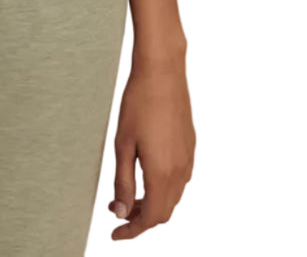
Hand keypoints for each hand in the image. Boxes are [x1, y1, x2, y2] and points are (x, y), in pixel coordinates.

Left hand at [108, 52, 194, 239]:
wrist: (162, 71)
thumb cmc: (139, 102)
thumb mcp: (123, 144)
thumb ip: (123, 181)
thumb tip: (121, 211)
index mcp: (163, 173)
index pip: (152, 218)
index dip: (134, 230)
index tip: (117, 234)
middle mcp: (181, 170)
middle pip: (165, 211)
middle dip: (142, 218)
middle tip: (119, 212)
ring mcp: (188, 158)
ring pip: (173, 196)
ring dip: (153, 203)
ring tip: (129, 195)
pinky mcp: (189, 145)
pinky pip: (179, 179)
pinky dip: (163, 188)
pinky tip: (147, 175)